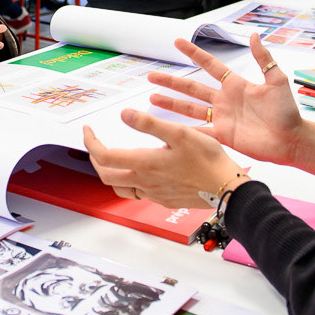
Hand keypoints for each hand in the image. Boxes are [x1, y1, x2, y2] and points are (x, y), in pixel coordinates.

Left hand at [82, 110, 244, 208]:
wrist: (227, 189)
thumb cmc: (208, 161)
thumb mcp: (179, 133)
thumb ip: (150, 124)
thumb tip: (124, 115)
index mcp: (145, 164)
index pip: (105, 157)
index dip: (91, 143)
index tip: (88, 131)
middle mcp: (145, 182)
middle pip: (106, 175)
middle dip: (95, 159)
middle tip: (95, 144)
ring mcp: (154, 193)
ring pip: (120, 187)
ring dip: (110, 173)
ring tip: (111, 159)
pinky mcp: (164, 199)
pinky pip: (138, 193)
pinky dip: (129, 181)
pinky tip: (139, 172)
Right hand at [147, 34, 314, 184]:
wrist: (291, 139)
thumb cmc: (287, 111)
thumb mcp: (277, 81)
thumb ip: (264, 59)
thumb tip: (254, 35)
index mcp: (235, 85)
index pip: (210, 65)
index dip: (194, 54)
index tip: (177, 42)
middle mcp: (224, 100)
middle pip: (192, 87)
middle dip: (172, 81)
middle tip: (151, 75)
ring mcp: (221, 118)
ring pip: (190, 109)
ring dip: (171, 104)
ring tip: (152, 98)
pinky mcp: (223, 136)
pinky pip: (199, 132)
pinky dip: (184, 131)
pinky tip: (168, 128)